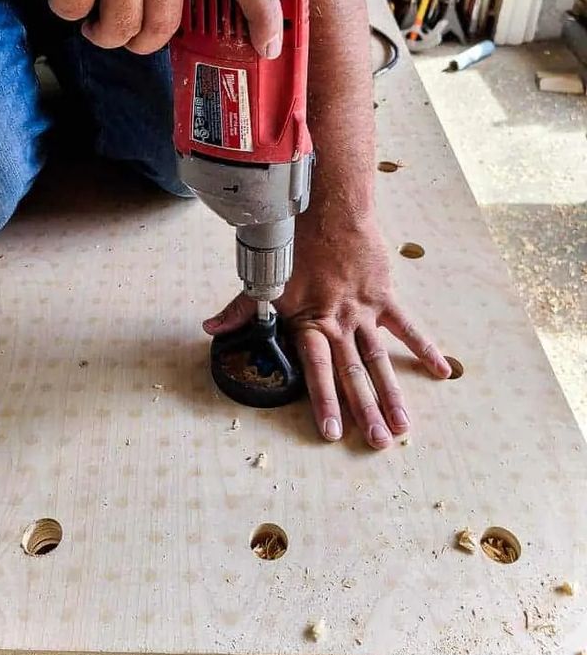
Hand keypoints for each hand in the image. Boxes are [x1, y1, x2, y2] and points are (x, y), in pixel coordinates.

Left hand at [203, 211, 450, 447]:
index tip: (333, 433)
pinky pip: (407, 327)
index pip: (317, 370)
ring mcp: (364, 312)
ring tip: (403, 426)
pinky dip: (425, 348)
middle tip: (379, 444)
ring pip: (380, 360)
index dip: (325, 402)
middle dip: (366, 411)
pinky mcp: (384, 298)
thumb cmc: (296, 243)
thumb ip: (240, 309)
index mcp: (311, 322)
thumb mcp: (266, 280)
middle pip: (353, 374)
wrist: (331, 211)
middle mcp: (339, 323)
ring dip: (392, 393)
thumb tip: (210, 329)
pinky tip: (442, 371)